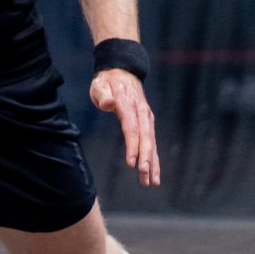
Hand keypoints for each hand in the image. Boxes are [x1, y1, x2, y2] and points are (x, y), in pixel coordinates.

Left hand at [90, 69, 159, 186]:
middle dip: (146, 157)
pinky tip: (153, 174)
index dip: (132, 145)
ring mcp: (147, 118)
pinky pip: (152, 142)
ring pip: (151, 142)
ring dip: (152, 162)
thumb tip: (109, 103)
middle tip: (144, 175)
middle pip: (145, 137)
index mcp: (128, 103)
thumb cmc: (107, 82)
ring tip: (151, 181)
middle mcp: (141, 111)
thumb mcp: (100, 85)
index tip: (132, 162)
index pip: (131, 127)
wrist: (123, 72)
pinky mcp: (148, 123)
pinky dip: (154, 159)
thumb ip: (103, 95)